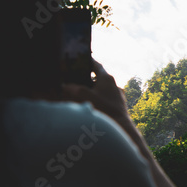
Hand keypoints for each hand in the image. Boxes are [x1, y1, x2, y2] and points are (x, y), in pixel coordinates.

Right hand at [62, 60, 177, 186]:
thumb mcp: (84, 97)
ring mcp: (116, 95)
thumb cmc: (104, 110)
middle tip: (73, 77)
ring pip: (100, 88)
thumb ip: (73, 89)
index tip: (78, 58)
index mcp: (106, 78)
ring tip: (78, 93)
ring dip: (90, 89)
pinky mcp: (117, 105)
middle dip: (85, 77)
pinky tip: (88, 105)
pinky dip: (96, 98)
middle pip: (97, 76)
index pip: (95, 64)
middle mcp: (113, 84)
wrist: (121, 128)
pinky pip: (104, 98)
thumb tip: (64, 86)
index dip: (86, 60)